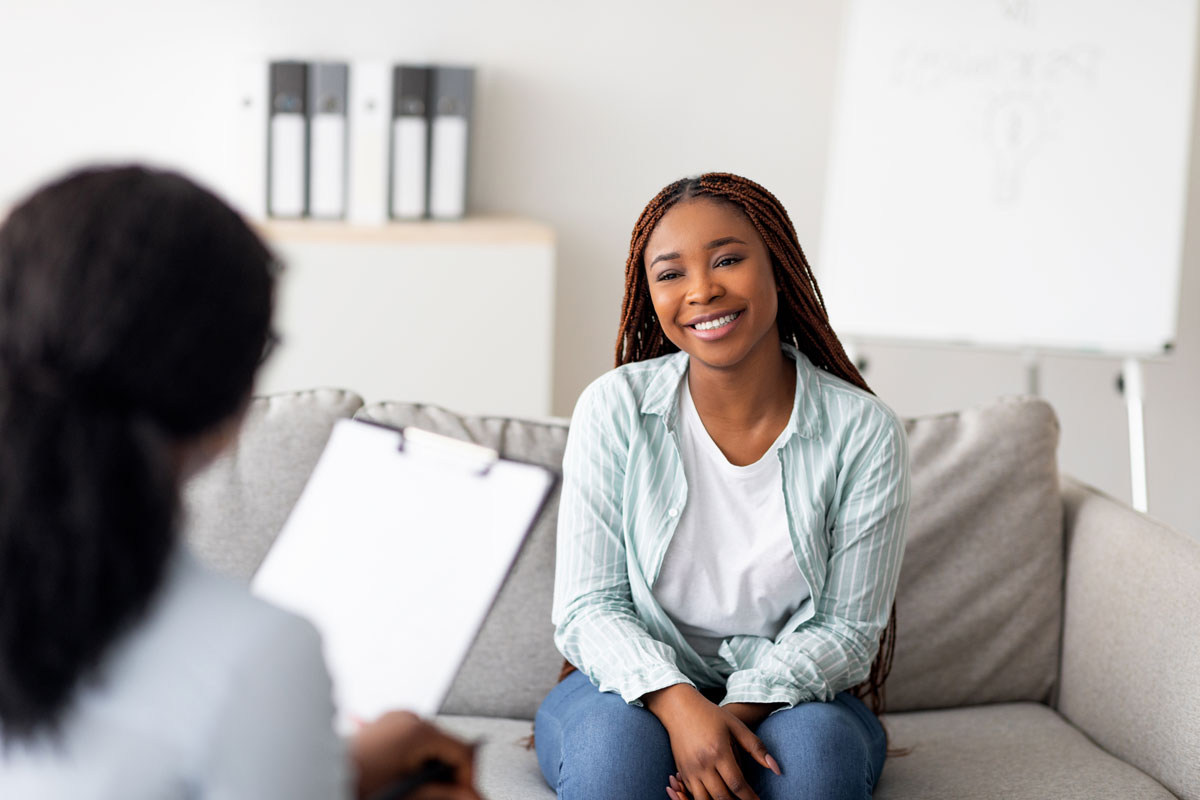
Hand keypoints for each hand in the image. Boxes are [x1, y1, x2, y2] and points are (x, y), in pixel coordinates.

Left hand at [350, 711, 480, 799]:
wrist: (312, 780)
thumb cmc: (354, 785)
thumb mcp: (407, 794)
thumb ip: (443, 795)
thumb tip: (469, 796)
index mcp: (417, 730)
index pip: (463, 751)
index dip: (468, 779)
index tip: (466, 796)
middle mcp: (407, 718)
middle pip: (447, 747)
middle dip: (448, 775)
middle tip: (442, 797)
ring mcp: (393, 719)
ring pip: (430, 746)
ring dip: (430, 770)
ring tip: (415, 790)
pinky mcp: (381, 726)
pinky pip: (411, 742)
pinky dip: (414, 762)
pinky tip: (403, 780)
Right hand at [644, 685, 780, 799]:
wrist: (679, 708)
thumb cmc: (710, 715)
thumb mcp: (736, 726)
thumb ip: (756, 748)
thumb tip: (777, 769)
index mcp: (718, 752)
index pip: (737, 784)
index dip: (750, 797)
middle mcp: (702, 764)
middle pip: (722, 797)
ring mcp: (689, 770)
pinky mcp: (681, 772)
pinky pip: (694, 795)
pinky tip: (716, 797)